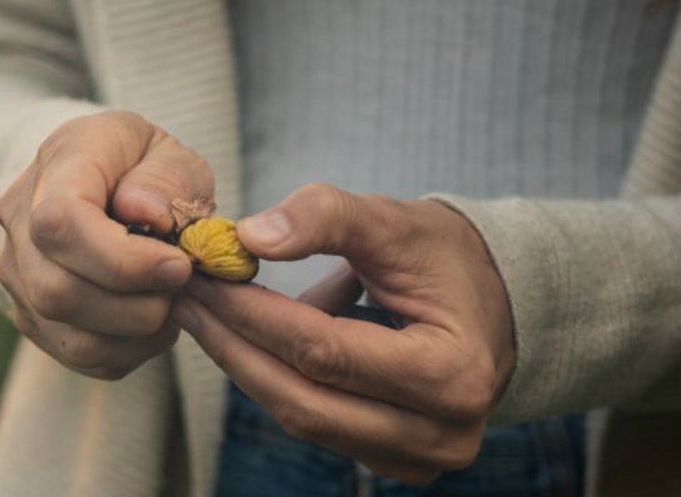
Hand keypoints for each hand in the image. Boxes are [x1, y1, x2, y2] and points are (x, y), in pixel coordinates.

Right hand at [0, 111, 211, 379]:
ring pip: (69, 335)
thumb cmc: (145, 166)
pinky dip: (129, 351)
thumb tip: (146, 215)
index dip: (122, 260)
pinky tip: (151, 321)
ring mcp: (16, 272)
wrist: (108, 182)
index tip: (177, 266)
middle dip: (136, 306)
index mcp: (57, 163)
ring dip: (136, 334)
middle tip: (181, 287)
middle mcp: (19, 219)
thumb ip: (166, 178)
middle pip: (57, 291)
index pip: (61, 223)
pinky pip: (79, 355)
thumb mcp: (172, 153)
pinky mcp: (31, 313)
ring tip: (170, 304)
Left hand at [172, 183, 514, 483]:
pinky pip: (316, 424)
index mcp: (451, 373)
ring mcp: (418, 458)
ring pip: (304, 418)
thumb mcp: (394, 222)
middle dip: (234, 345)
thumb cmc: (445, 259)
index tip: (204, 276)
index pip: (325, 350)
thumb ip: (326, 218)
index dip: (255, 314)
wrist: (494, 304)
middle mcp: (440, 432)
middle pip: (305, 398)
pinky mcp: (394, 462)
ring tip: (205, 314)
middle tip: (186, 299)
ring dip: (245, 364)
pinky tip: (244, 338)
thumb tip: (250, 235)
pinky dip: (275, 380)